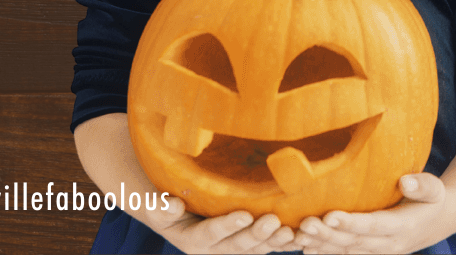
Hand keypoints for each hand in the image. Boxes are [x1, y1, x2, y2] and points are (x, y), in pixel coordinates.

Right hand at [130, 196, 295, 253]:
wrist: (179, 215)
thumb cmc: (166, 205)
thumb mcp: (156, 206)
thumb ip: (161, 207)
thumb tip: (173, 205)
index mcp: (193, 240)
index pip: (210, 233)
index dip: (226, 226)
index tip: (243, 215)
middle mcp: (215, 249)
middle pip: (237, 245)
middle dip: (255, 234)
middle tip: (272, 221)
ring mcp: (233, 249)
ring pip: (256, 248)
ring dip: (273, 241)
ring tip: (289, 232)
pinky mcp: (249, 245)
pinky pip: (267, 246)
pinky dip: (283, 243)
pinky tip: (300, 236)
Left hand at [295, 173, 448, 253]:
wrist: (436, 223)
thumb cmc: (431, 200)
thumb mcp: (435, 189)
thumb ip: (422, 185)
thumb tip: (405, 181)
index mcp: (404, 226)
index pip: (374, 225)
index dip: (351, 223)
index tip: (330, 215)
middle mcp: (390, 244)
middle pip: (354, 242)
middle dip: (328, 235)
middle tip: (305, 224)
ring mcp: (379, 252)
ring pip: (346, 251)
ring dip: (321, 245)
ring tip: (299, 235)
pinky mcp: (370, 254)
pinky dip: (325, 252)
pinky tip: (305, 246)